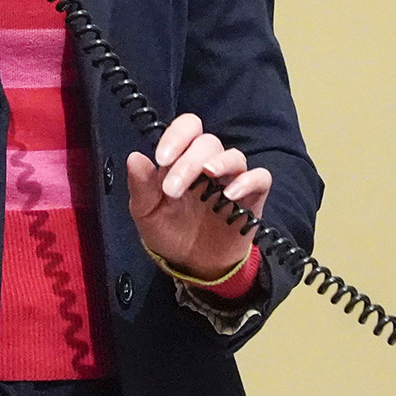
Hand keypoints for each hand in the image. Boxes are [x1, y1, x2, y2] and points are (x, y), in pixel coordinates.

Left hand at [125, 113, 271, 279]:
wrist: (194, 266)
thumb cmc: (170, 232)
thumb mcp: (147, 213)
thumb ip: (141, 186)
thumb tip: (134, 157)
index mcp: (181, 161)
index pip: (187, 128)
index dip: (177, 135)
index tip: (162, 158)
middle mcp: (208, 166)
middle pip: (208, 143)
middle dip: (188, 162)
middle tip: (173, 190)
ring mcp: (231, 181)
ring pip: (235, 156)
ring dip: (220, 162)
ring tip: (208, 174)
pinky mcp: (251, 199)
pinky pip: (261, 178)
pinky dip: (249, 180)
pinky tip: (231, 195)